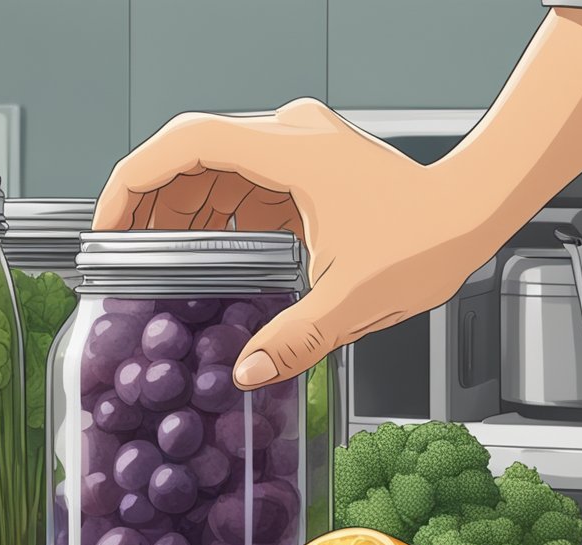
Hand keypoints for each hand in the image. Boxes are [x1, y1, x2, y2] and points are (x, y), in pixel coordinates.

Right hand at [94, 98, 493, 388]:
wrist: (473, 210)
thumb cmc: (428, 238)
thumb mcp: (354, 300)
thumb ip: (294, 338)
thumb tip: (245, 372)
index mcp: (291, 152)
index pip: (187, 143)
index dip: (134, 179)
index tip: (108, 222)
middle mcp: (288, 134)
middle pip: (190, 153)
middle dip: (150, 202)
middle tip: (125, 253)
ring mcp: (295, 143)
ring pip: (211, 164)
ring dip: (180, 206)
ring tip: (159, 256)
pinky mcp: (302, 159)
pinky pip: (238, 176)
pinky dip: (214, 208)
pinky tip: (208, 249)